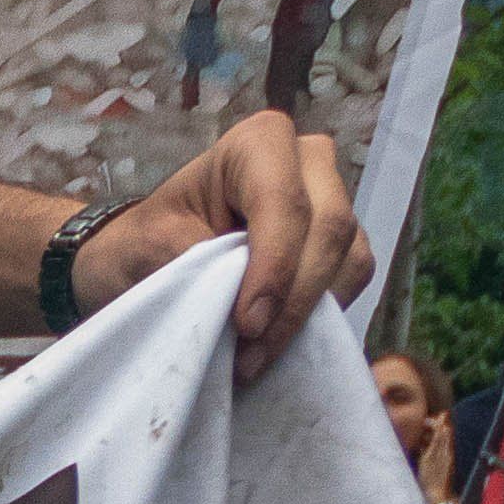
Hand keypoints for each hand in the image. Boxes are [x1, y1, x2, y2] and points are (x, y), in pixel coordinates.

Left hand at [75, 110, 365, 381]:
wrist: (154, 255)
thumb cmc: (150, 240)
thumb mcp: (154, 243)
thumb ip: (199, 259)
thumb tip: (246, 300)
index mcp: (259, 142)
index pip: (284, 202)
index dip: (274, 267)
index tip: (247, 325)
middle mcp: (308, 160)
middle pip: (329, 229)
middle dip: (294, 302)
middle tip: (252, 358)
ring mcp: (333, 199)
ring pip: (349, 258)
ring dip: (310, 317)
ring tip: (257, 360)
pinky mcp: (343, 242)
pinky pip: (353, 280)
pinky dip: (321, 317)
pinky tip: (279, 345)